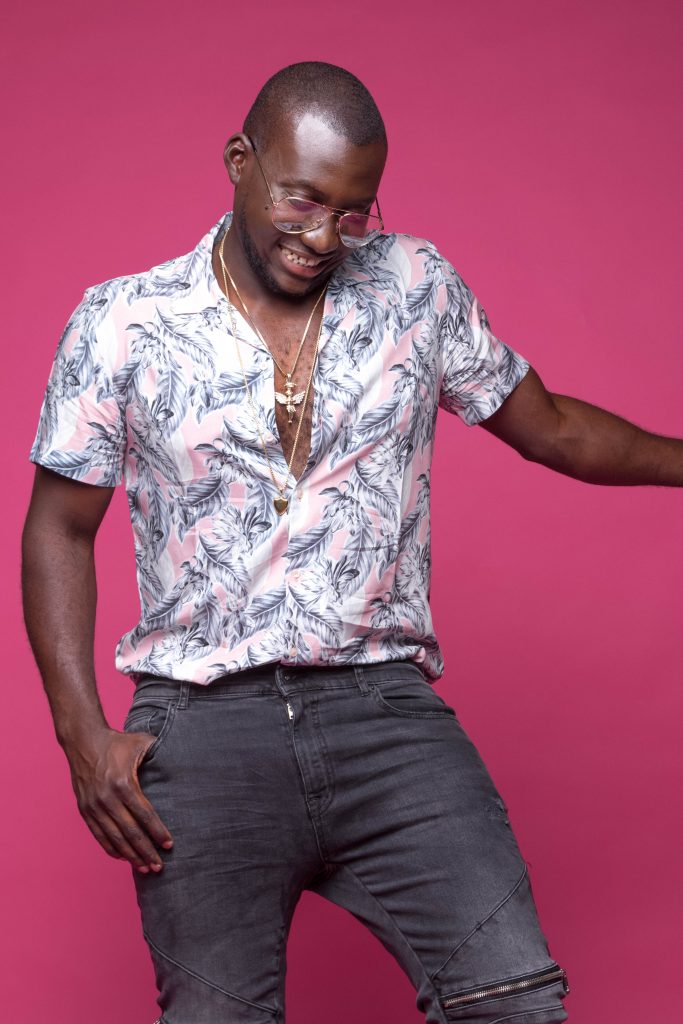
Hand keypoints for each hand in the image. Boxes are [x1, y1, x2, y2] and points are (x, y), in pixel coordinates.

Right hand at [65, 727, 173, 872]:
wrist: (83, 741)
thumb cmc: (117, 742)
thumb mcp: (142, 742)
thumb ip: (161, 751)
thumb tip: (186, 755)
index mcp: (123, 784)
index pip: (145, 815)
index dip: (158, 832)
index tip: (169, 845)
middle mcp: (107, 798)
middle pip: (130, 832)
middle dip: (146, 852)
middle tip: (160, 866)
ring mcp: (94, 806)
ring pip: (115, 839)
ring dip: (130, 856)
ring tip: (145, 868)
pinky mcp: (85, 810)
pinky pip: (99, 835)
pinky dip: (112, 849)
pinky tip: (124, 857)